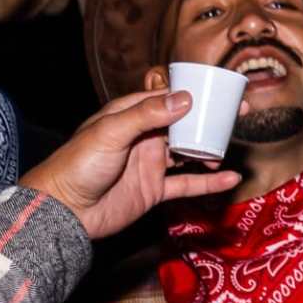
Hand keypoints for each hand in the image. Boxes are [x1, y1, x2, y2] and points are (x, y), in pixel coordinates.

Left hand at [30, 88, 237, 237]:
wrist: (65, 210)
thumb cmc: (78, 164)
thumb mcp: (111, 131)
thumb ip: (148, 114)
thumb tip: (185, 99)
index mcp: (130, 115)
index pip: (168, 97)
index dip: (195, 93)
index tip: (221, 91)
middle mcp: (143, 136)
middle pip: (183, 123)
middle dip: (210, 119)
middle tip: (238, 115)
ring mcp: (149, 164)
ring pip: (188, 152)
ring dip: (209, 150)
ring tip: (228, 148)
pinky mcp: (153, 190)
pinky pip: (186, 184)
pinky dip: (208, 182)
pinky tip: (228, 178)